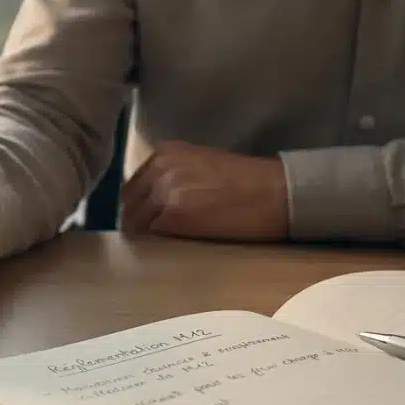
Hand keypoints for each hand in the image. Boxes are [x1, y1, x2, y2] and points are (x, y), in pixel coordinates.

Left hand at [120, 141, 288, 240]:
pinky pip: (151, 235)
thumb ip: (172, 178)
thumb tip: (151, 204)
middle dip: (136, 223)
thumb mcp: (200, 166)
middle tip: (151, 241)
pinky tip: (169, 251)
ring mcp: (164, 191)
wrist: (275, 192)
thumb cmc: (246, 182)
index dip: (137, 208)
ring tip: (160, 248)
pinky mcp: (173, 215)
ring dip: (145, 237)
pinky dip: (156, 245)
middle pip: (129, 204)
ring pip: (136, 222)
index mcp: (164, 153)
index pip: (132, 187)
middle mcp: (159, 168)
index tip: (145, 223)